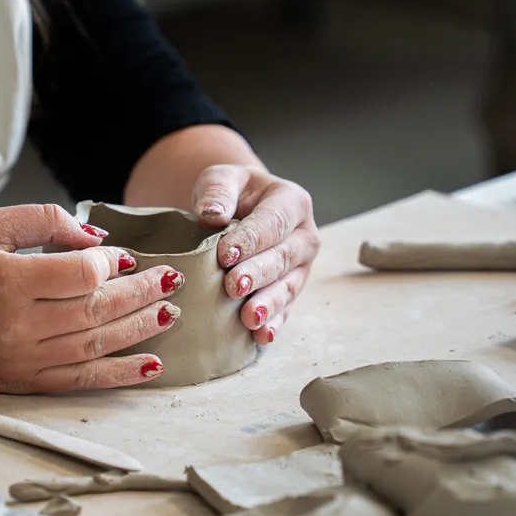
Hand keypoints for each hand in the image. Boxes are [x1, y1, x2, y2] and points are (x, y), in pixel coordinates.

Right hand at [0, 205, 184, 392]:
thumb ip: (44, 220)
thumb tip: (97, 238)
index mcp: (8, 282)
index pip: (80, 275)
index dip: (110, 264)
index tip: (122, 257)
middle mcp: (18, 326)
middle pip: (97, 311)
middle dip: (141, 294)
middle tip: (172, 282)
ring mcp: (23, 360)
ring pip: (96, 345)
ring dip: (140, 330)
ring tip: (171, 314)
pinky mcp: (24, 382)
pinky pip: (83, 380)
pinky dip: (121, 373)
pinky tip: (152, 365)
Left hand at [192, 165, 320, 343]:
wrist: (237, 210)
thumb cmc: (230, 195)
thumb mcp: (221, 179)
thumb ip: (217, 190)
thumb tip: (212, 214)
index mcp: (291, 202)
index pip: (273, 222)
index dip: (250, 239)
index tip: (224, 255)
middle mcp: (303, 236)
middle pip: (284, 257)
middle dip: (258, 274)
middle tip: (233, 286)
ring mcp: (300, 267)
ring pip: (288, 287)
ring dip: (269, 304)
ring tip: (249, 318)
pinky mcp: (290, 291)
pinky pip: (285, 309)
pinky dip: (273, 323)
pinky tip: (261, 336)